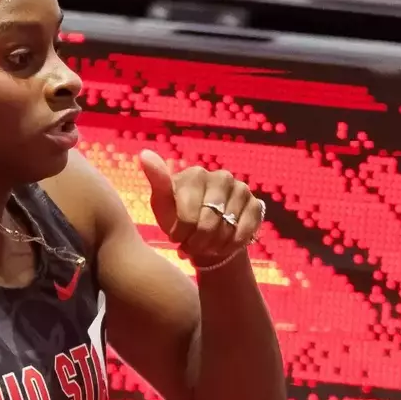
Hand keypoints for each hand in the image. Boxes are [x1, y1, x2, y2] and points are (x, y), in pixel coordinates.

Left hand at [139, 151, 262, 269]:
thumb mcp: (163, 204)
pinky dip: (233, 245)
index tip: (176, 238)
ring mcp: (241, 189)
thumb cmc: (179, 219)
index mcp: (196, 174)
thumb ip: (157, 180)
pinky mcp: (256, 204)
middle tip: (192, 246)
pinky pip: (245, 231)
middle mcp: (221, 177)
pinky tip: (224, 245)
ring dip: (215, 246)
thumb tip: (144, 153)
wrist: (206, 235)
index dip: (181, 235)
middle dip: (198, 243)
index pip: (188, 216)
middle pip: (208, 224)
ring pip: (227, 230)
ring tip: (206, 246)